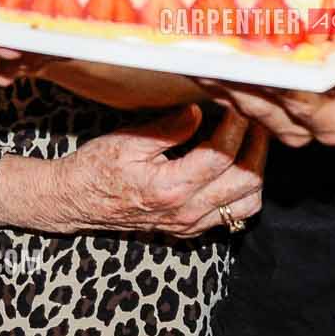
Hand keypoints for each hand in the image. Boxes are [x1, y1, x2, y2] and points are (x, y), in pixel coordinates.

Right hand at [30, 102, 264, 236]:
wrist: (77, 201)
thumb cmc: (97, 168)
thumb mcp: (127, 141)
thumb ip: (168, 127)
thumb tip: (200, 111)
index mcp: (170, 187)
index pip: (221, 156)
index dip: (236, 128)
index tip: (238, 106)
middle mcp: (186, 211)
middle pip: (246, 182)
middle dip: (257, 147)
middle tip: (255, 121)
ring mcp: (191, 224)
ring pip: (247, 204)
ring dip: (256, 172)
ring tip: (252, 143)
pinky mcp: (190, 229)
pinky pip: (234, 216)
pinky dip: (244, 191)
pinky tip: (237, 168)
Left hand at [196, 41, 334, 149]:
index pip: (297, 100)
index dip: (270, 80)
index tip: (244, 59)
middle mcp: (310, 129)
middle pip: (262, 106)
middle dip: (230, 80)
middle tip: (200, 52)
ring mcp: (291, 124)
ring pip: (246, 107)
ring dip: (217, 84)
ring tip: (189, 55)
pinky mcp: (279, 113)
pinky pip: (244, 102)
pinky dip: (221, 84)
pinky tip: (197, 63)